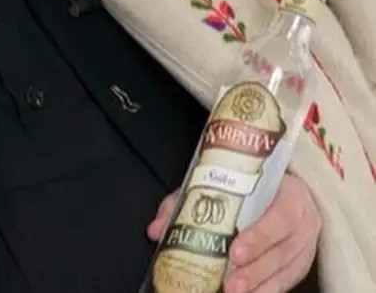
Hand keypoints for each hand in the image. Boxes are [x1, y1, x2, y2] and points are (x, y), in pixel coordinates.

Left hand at [147, 174, 320, 291]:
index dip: (258, 237)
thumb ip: (188, 201)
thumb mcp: (222, 181)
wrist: (286, 187)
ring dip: (260, 285)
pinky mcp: (304, 262)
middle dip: (255, 270)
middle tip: (230, 284)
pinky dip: (269, 290)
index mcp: (289, 193)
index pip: (279, 216)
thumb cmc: (250, 184)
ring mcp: (307, 244)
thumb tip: (156, 229)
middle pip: (281, 250)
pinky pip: (289, 281)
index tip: (234, 253)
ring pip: (286, 270)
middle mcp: (304, 220)